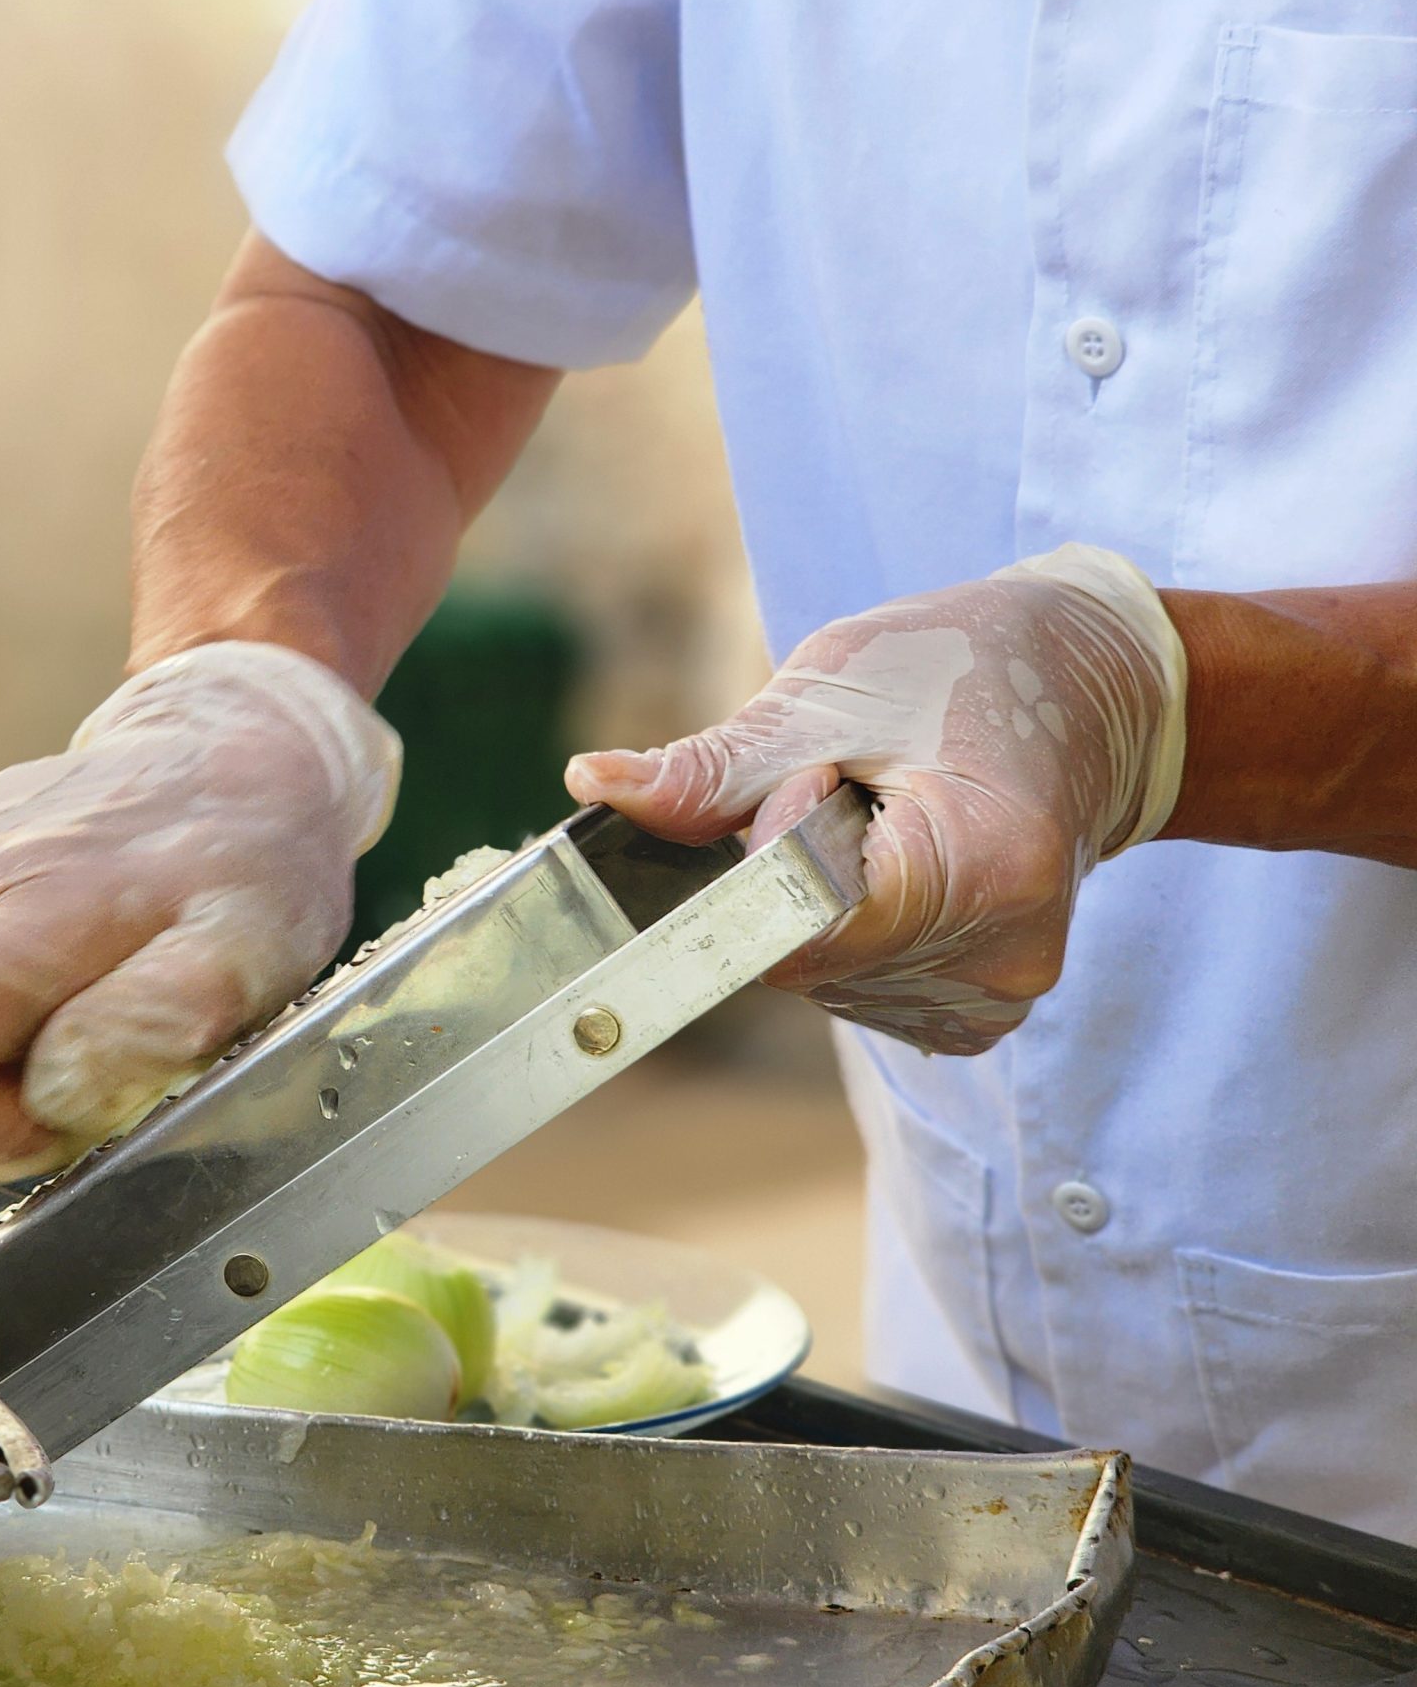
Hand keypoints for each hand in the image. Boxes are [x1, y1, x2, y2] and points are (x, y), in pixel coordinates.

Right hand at [0, 642, 401, 1178]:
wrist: (225, 748)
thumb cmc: (248, 864)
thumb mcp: (248, 955)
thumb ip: (153, 1024)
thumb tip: (55, 1091)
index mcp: (22, 907)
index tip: (63, 1109)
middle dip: (3, 1089)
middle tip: (104, 1036)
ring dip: (3, 1039)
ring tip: (92, 981)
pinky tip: (61, 947)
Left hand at [566, 544, 1186, 1053]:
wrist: (1095, 695)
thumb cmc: (971, 669)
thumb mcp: (835, 688)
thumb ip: (711, 769)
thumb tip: (591, 786)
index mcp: (984, 870)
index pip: (799, 921)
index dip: (769, 849)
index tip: (815, 773)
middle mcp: (997, 961)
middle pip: (798, 956)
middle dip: (781, 873)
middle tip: (853, 783)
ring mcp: (989, 1000)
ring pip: (814, 976)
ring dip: (811, 901)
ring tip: (890, 818)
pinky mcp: (973, 1016)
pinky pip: (852, 987)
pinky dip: (843, 929)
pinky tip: (895, 866)